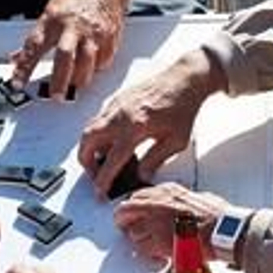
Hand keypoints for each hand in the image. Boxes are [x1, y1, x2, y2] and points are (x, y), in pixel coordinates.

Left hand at [8, 0, 134, 95]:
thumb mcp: (51, 8)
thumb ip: (39, 36)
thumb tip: (19, 56)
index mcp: (53, 18)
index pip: (34, 46)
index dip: (24, 67)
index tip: (17, 83)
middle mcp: (73, 25)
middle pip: (64, 58)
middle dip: (59, 81)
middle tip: (55, 95)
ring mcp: (93, 31)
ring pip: (87, 64)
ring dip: (79, 79)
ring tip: (74, 84)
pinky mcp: (110, 36)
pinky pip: (103, 61)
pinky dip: (96, 68)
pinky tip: (91, 66)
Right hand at [78, 49, 223, 194]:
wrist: (185, 79)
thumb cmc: (183, 106)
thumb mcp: (176, 141)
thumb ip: (155, 160)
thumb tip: (140, 175)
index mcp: (136, 127)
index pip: (112, 160)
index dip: (104, 180)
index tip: (100, 192)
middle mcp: (120, 115)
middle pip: (88, 141)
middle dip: (87, 162)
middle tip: (96, 175)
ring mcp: (116, 105)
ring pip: (90, 129)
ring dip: (91, 148)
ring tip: (105, 161)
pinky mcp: (117, 100)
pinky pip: (98, 120)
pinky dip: (98, 134)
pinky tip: (113, 142)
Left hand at [113, 183, 227, 260]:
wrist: (225, 231)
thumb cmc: (220, 217)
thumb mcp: (201, 198)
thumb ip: (186, 200)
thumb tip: (185, 205)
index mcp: (168, 191)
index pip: (138, 195)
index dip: (134, 207)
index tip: (134, 213)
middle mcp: (157, 203)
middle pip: (125, 209)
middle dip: (123, 220)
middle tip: (124, 227)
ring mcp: (155, 221)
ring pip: (132, 231)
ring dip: (139, 239)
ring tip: (149, 244)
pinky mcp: (157, 240)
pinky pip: (142, 248)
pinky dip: (148, 252)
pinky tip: (157, 252)